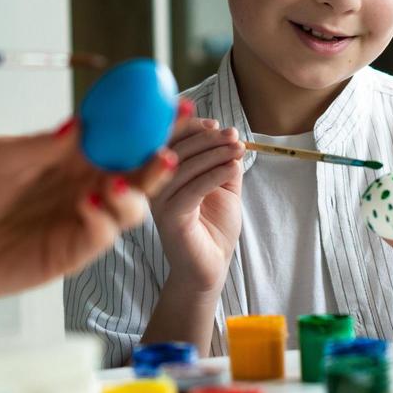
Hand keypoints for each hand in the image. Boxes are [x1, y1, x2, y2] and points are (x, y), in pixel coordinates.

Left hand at [0, 118, 178, 379]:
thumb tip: (83, 124)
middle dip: (159, 158)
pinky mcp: (66, 255)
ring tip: (121, 182)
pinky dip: (103, 220)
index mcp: (73, 154)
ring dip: (136, 193)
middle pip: (137, 172)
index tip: (178, 104)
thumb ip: (43, 146)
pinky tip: (92, 203)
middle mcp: (83, 185)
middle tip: (168, 147)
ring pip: (128, 207)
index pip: (124, 134)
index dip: (152, 121)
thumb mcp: (1, 156)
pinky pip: (98, 237)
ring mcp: (78, 220)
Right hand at [148, 110, 244, 294]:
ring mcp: (159, 202)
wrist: (210, 267)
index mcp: (161, 175)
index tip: (217, 124)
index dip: (190, 127)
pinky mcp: (170, 217)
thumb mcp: (221, 187)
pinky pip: (193, 188)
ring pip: (185, 167)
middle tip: (233, 136)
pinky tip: (232, 168)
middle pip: (176, 150)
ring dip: (215, 153)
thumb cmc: (213, 227)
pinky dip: (215, 173)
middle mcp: (154, 186)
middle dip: (208, 139)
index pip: (168, 141)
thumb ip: (221, 162)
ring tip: (238, 149)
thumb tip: (229, 137)